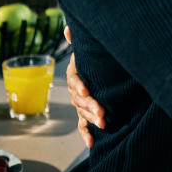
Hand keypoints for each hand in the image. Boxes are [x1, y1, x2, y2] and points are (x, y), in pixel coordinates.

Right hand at [65, 32, 105, 147]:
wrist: (101, 72)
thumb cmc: (94, 59)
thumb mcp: (88, 49)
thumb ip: (78, 39)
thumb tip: (69, 29)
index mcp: (75, 74)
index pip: (74, 80)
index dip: (79, 86)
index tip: (86, 90)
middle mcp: (76, 90)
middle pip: (79, 99)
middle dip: (90, 106)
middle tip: (102, 112)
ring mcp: (80, 103)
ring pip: (83, 112)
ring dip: (91, 119)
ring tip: (103, 124)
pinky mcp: (86, 114)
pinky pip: (83, 125)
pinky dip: (86, 134)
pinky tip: (91, 142)